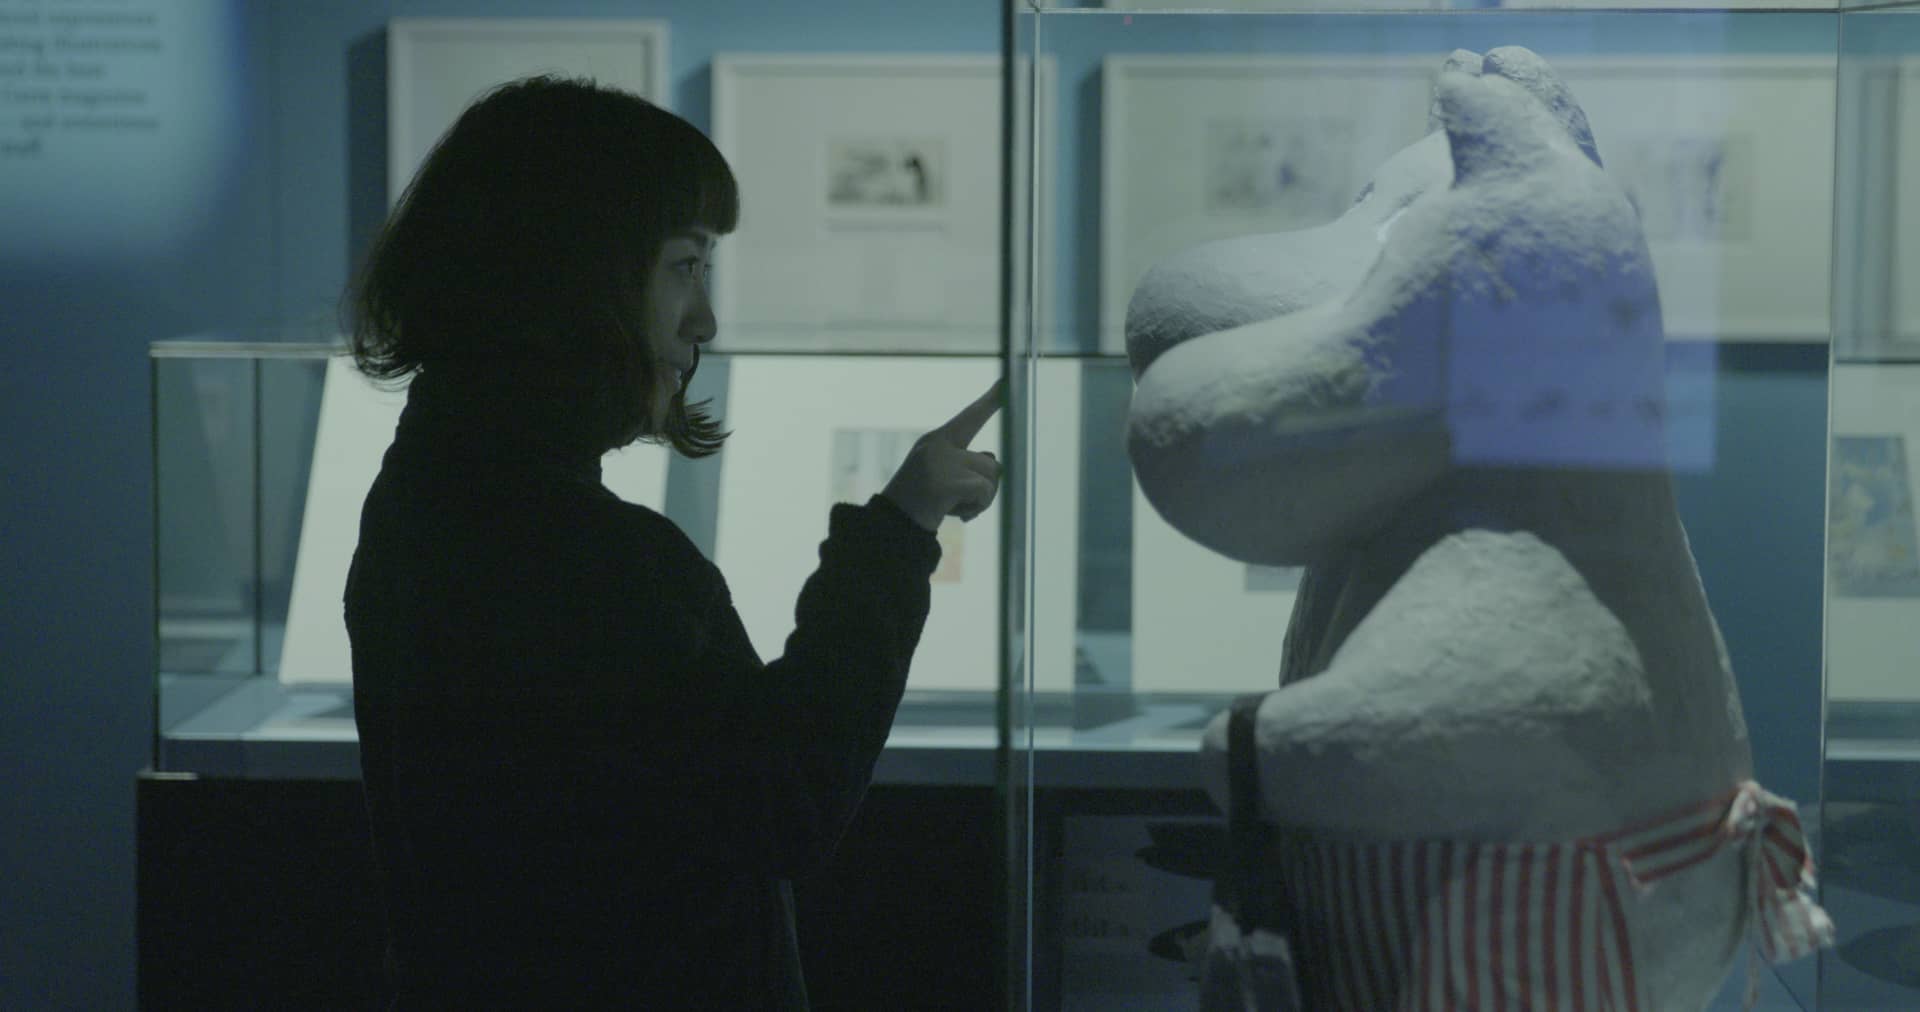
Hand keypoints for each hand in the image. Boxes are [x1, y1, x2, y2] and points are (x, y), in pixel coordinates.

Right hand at [880, 379, 1004, 531]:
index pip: (969, 417)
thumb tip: (994, 458)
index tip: (1007, 382)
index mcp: (936, 441)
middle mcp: (938, 445)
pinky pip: (984, 491)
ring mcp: (941, 462)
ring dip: (982, 499)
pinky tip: (957, 514)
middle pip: (991, 461)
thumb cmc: (918, 505)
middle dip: (985, 487)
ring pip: (991, 476)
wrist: (892, 527)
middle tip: (961, 502)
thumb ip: (966, 464)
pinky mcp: (947, 481)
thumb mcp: (941, 477)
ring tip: (956, 508)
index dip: (991, 401)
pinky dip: (977, 507)